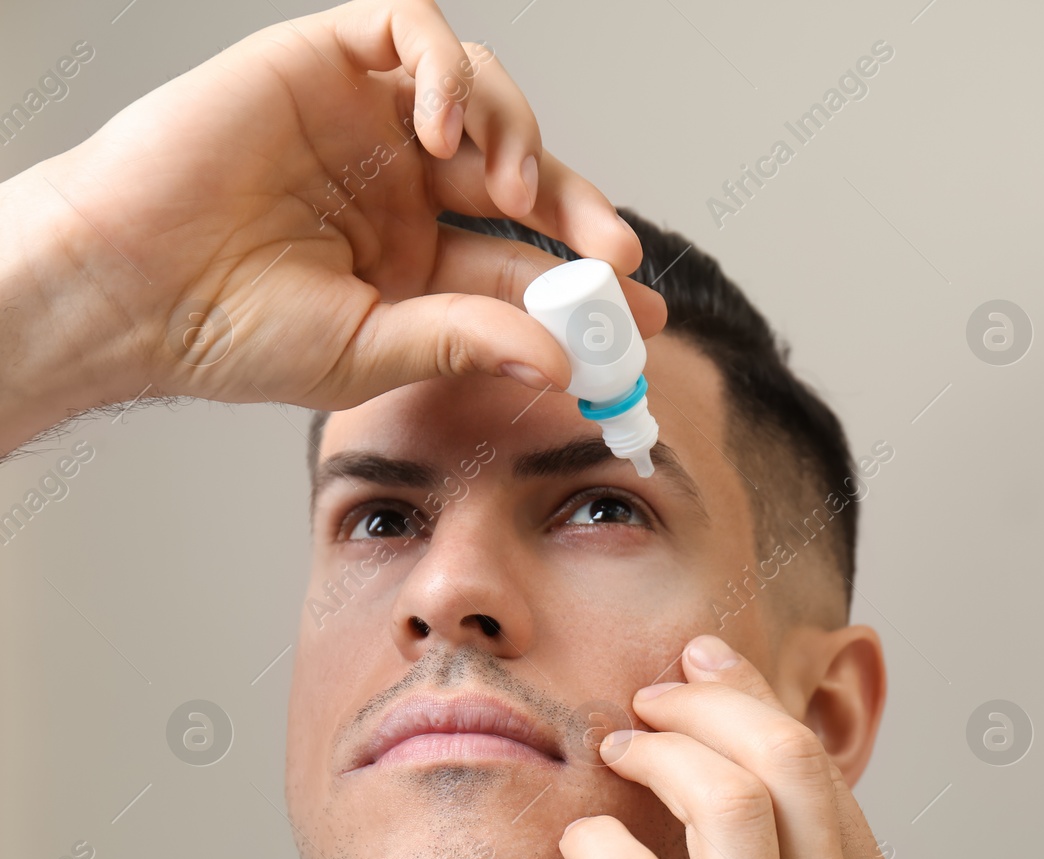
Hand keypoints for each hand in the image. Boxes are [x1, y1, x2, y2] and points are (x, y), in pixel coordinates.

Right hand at [0, 0, 665, 454]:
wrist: (127, 287)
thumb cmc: (230, 332)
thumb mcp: (371, 349)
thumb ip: (468, 342)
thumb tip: (561, 362)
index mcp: (417, 258)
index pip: (524, 258)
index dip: (585, 279)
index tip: (639, 312)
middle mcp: (402, 186)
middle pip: (523, 174)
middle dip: (578, 210)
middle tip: (615, 252)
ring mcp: (368, 123)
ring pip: (486, 97)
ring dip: (519, 138)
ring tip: (509, 193)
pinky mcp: (326, 64)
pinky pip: (411, 34)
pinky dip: (447, 69)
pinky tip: (441, 127)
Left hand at [559, 635, 956, 858]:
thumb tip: (828, 841)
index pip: (821, 771)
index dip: (756, 699)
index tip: (710, 664)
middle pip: (780, 761)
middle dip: (712, 701)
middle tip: (658, 692)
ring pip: (725, 803)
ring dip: (663, 752)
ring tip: (621, 746)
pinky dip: (605, 845)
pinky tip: (586, 838)